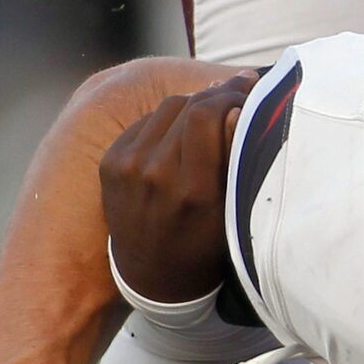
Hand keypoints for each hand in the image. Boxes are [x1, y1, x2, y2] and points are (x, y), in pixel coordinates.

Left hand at [101, 75, 251, 304]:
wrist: (151, 273)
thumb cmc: (205, 244)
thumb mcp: (233, 211)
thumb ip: (234, 160)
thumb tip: (237, 108)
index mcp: (191, 189)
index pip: (206, 115)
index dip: (232, 95)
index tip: (253, 90)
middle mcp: (153, 173)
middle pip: (188, 106)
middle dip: (219, 94)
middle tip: (242, 91)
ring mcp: (126, 165)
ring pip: (167, 108)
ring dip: (195, 104)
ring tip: (216, 107)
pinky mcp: (110, 160)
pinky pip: (146, 121)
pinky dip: (170, 119)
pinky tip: (185, 129)